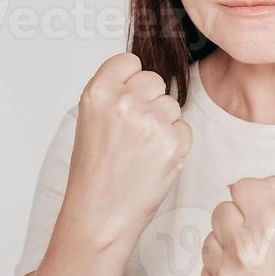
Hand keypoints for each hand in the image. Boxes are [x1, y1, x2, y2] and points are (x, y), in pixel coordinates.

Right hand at [59, 52, 192, 249]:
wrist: (99, 214)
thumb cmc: (94, 172)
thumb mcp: (90, 120)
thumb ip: (114, 93)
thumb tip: (142, 77)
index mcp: (98, 92)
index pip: (129, 61)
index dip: (130, 81)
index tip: (126, 100)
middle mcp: (124, 101)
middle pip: (154, 80)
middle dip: (149, 101)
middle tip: (133, 132)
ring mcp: (151, 121)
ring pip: (172, 105)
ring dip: (163, 123)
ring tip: (141, 150)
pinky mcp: (173, 142)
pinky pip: (184, 128)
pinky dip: (175, 144)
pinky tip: (153, 161)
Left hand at [199, 175, 274, 275]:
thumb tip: (248, 184)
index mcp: (274, 224)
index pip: (241, 187)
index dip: (253, 200)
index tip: (260, 213)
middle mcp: (246, 246)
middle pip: (221, 210)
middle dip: (239, 222)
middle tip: (260, 244)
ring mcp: (226, 273)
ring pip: (210, 239)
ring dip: (227, 248)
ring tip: (253, 268)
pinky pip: (207, 269)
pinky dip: (222, 274)